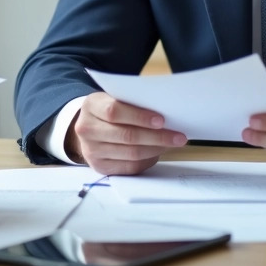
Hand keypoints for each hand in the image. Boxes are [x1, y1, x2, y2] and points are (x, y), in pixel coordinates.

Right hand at [66, 92, 186, 175]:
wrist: (89, 128)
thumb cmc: (108, 109)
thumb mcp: (114, 98)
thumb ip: (132, 102)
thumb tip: (165, 113)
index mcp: (91, 106)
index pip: (114, 111)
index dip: (139, 116)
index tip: (161, 120)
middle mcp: (86, 129)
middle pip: (126, 135)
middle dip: (156, 137)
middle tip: (178, 136)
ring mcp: (91, 150)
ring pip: (131, 153)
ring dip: (156, 149)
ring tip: (172, 143)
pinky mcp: (99, 167)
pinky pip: (129, 167)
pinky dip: (148, 160)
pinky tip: (158, 152)